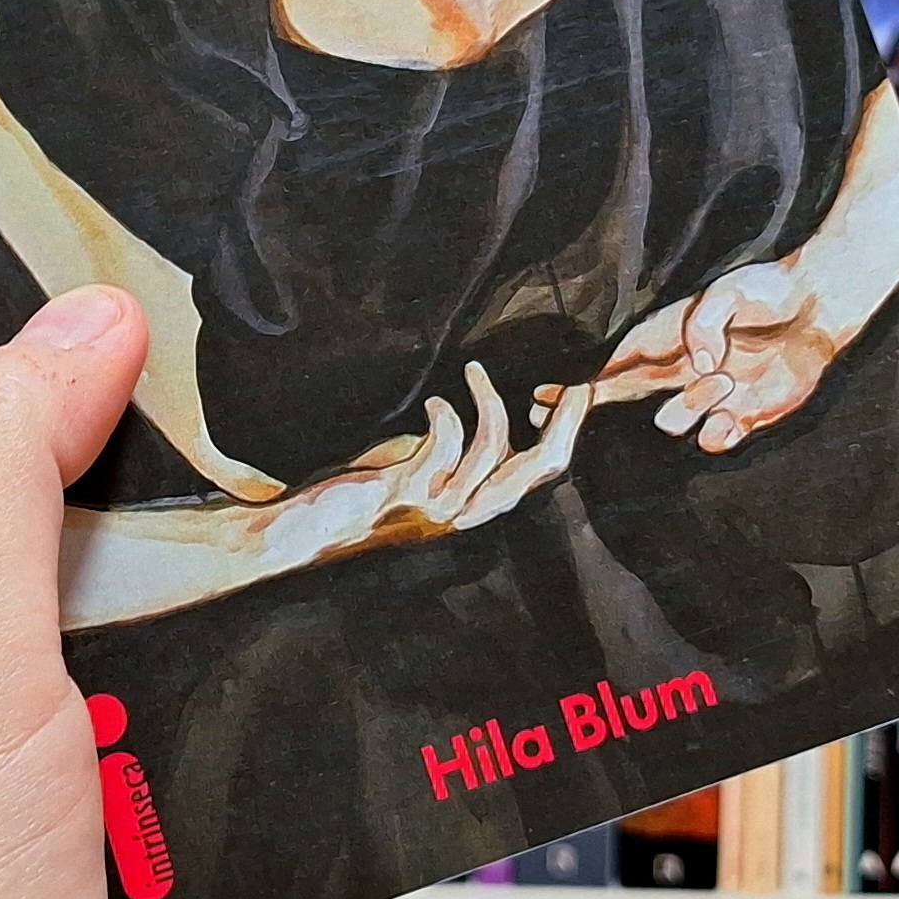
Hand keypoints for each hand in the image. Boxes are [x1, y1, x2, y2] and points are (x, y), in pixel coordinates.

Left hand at [329, 363, 592, 547]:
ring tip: (473, 372)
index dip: (567, 431)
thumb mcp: (429, 466)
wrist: (319, 527)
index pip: (542, 472)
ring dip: (489, 401)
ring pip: (495, 450)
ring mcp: (442, 506)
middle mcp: (470, 511)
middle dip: (564, 424)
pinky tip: (436, 405)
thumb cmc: (374, 491)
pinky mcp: (411, 493)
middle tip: (574, 385)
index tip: (579, 393)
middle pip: (538, 468)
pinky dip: (446, 417)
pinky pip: (446, 446)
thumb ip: (462, 449)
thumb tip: (490, 410)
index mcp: (480, 503)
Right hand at [552, 255, 841, 452]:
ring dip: (691, 406)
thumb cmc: (764, 289)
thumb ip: (703, 326)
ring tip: (727, 378)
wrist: (816, 305)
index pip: (611, 366)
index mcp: (665, 340)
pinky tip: (735, 411)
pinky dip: (718, 433)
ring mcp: (707, 398)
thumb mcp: (726, 291)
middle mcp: (678, 373)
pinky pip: (713, 441)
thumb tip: (698, 367)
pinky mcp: (742, 417)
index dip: (576, 386)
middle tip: (581, 408)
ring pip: (671, 423)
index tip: (540, 399)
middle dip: (596, 407)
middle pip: (623, 399)